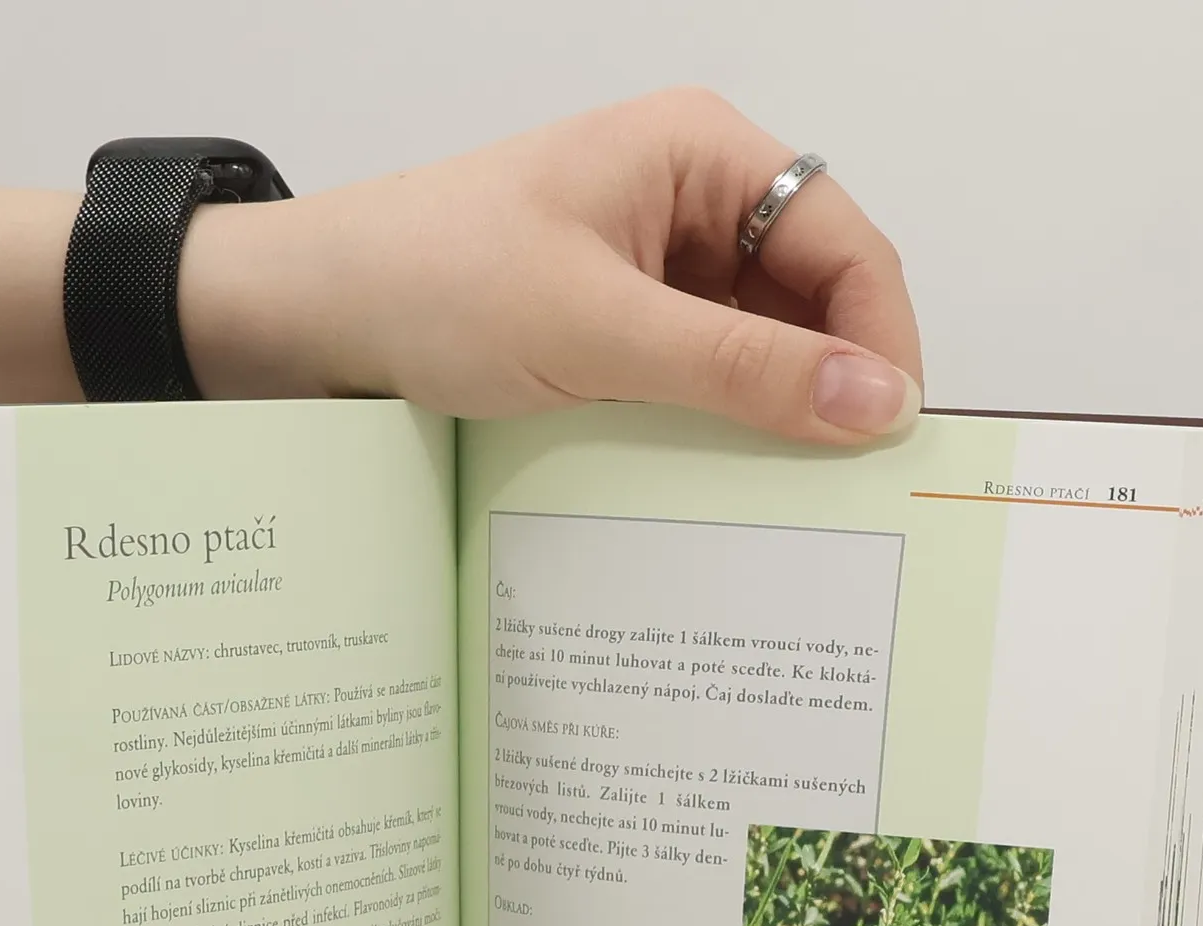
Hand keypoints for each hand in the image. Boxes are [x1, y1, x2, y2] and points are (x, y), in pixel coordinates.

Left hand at [183, 88, 921, 444]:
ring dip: (772, 412)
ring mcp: (654, 262)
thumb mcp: (600, 331)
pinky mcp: (619, 321)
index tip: (889, 439)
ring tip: (782, 495)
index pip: (842, 242)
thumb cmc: (434, 282)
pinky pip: (702, 373)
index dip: (881, 339)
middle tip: (845, 487)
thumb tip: (875, 404)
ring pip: (759, 343)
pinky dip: (716, 423)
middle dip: (831, 383)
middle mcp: (691, 198)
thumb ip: (742, 368)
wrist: (313, 315)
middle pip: (810, 295)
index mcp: (701, 152)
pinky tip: (715, 479)